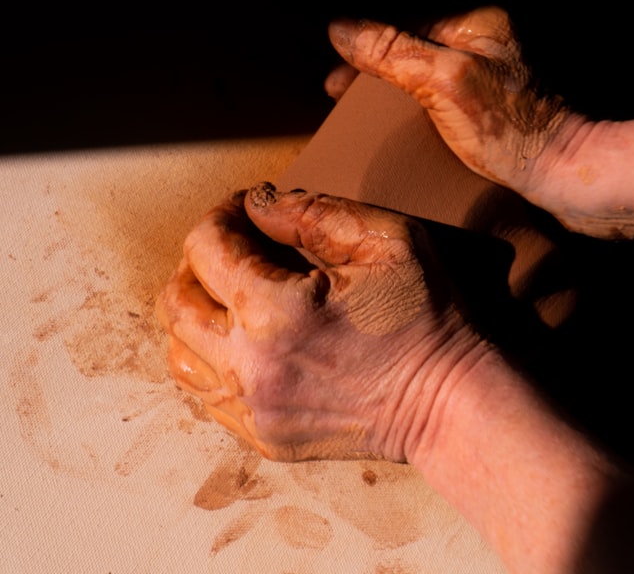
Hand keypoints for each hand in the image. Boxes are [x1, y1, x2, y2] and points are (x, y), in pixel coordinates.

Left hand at [155, 182, 486, 461]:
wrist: (451, 406)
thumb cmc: (428, 319)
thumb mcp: (388, 241)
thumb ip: (314, 211)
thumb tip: (257, 203)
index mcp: (275, 312)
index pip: (205, 247)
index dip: (221, 215)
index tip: (246, 209)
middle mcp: (250, 367)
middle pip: (175, 301)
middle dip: (198, 262)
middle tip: (235, 248)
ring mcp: (253, 409)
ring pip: (179, 353)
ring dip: (196, 314)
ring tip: (233, 296)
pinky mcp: (264, 437)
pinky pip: (206, 394)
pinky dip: (213, 359)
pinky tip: (249, 341)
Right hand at [327, 6, 586, 204]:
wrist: (570, 174)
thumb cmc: (516, 131)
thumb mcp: (445, 83)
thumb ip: (393, 51)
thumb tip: (341, 28)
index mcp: (479, 22)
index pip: (403, 24)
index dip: (364, 50)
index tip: (336, 84)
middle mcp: (491, 41)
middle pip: (416, 46)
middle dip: (377, 69)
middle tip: (345, 98)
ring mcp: (498, 73)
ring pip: (429, 70)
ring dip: (397, 89)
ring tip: (368, 115)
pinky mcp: (502, 105)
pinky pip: (448, 94)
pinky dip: (421, 106)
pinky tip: (409, 127)